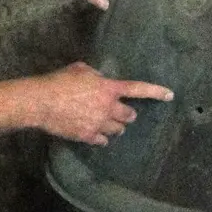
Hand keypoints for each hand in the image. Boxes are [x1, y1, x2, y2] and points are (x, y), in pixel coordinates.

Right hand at [34, 62, 173, 144]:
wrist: (41, 101)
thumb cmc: (58, 81)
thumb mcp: (80, 70)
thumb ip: (96, 76)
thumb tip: (100, 81)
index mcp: (108, 88)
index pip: (137, 89)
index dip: (155, 92)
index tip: (170, 95)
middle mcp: (108, 107)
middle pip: (129, 116)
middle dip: (127, 114)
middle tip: (121, 113)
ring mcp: (99, 123)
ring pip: (118, 130)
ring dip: (115, 127)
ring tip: (107, 123)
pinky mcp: (88, 136)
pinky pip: (102, 141)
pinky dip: (101, 138)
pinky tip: (95, 134)